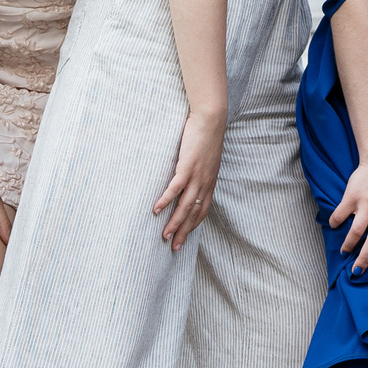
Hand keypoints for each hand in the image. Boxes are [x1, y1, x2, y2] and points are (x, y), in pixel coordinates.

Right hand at [153, 107, 225, 251]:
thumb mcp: (206, 159)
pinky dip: (165, 200)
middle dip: (184, 232)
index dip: (193, 226)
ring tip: (165, 235)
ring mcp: (197, 176)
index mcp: (210, 182)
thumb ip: (200, 171)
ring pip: (185, 206)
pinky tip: (156, 210)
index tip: (184, 238)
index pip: (203, 210)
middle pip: (194, 213)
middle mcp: (205, 183)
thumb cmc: (206, 136)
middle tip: (174, 247)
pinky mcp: (187, 167)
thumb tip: (190, 178)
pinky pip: (175, 188)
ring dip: (174, 223)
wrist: (211, 119)